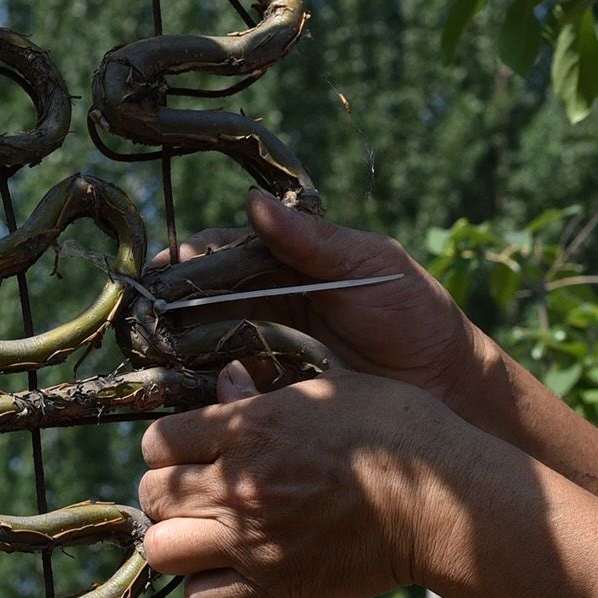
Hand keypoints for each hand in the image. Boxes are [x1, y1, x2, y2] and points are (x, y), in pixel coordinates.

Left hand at [136, 361, 506, 597]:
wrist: (441, 506)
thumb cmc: (400, 436)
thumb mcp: (332, 391)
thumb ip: (269, 391)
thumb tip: (227, 381)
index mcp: (251, 427)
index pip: (160, 440)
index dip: (169, 445)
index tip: (190, 451)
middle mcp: (240, 485)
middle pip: (152, 494)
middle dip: (166, 492)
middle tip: (194, 492)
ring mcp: (253, 540)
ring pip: (162, 549)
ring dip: (176, 540)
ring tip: (202, 534)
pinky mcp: (273, 586)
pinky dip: (205, 587)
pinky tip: (228, 570)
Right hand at [159, 193, 494, 410]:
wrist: (451, 387)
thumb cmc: (418, 317)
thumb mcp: (370, 266)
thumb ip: (314, 241)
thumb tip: (252, 205)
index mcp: (295, 264)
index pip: (230, 252)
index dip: (194, 258)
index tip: (164, 269)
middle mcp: (277, 303)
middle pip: (210, 296)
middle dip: (175, 302)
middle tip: (145, 314)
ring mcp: (278, 349)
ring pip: (214, 340)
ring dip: (182, 345)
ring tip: (153, 350)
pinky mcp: (283, 393)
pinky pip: (236, 386)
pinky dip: (210, 385)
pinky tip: (187, 389)